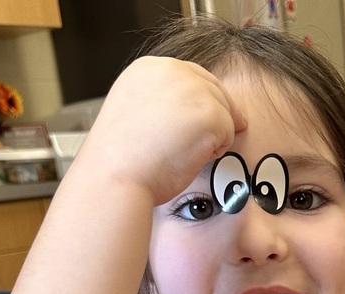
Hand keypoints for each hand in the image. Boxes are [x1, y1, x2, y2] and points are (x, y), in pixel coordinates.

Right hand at [76, 56, 246, 204]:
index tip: (200, 123)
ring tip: (180, 152)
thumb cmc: (121, 158)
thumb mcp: (135, 110)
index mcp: (149, 67)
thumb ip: (163, 101)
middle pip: (214, 91)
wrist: (114, 176)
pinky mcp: (210, 113)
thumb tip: (194, 110)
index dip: (202, 102)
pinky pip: (229, 132)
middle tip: (198, 145)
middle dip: (213, 119)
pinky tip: (188, 158)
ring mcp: (193, 89)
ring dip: (212, 136)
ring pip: (225, 112)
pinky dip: (215, 150)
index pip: (193, 76)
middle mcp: (172, 69)